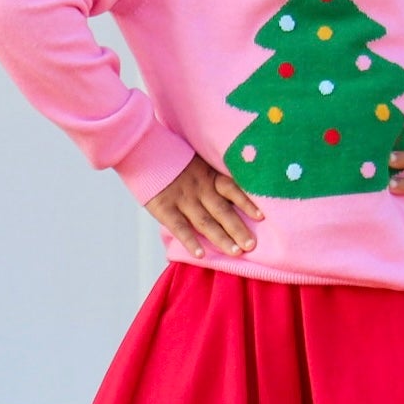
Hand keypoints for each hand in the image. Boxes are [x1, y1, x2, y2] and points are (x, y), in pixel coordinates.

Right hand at [145, 155, 263, 257]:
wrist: (142, 148)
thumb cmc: (171, 157)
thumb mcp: (196, 161)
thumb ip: (210, 175)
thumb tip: (231, 191)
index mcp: (207, 176)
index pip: (232, 189)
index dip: (246, 202)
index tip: (262, 217)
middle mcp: (198, 188)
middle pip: (222, 210)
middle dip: (238, 228)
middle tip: (252, 245)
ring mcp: (182, 199)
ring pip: (205, 222)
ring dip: (221, 238)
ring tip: (235, 253)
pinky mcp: (164, 207)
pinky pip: (179, 227)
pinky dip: (190, 241)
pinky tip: (200, 255)